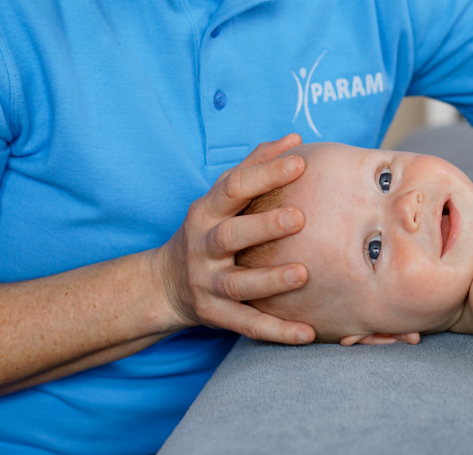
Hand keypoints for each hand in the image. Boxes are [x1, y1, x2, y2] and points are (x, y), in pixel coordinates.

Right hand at [154, 134, 314, 343]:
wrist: (165, 284)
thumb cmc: (209, 229)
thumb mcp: (221, 197)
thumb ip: (256, 165)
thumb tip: (294, 139)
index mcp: (207, 211)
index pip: (234, 187)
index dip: (265, 174)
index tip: (300, 162)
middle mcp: (203, 247)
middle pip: (231, 235)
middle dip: (264, 226)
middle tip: (300, 218)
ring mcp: (207, 283)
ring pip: (238, 284)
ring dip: (270, 280)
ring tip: (303, 274)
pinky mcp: (215, 315)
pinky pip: (247, 325)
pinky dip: (277, 331)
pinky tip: (307, 333)